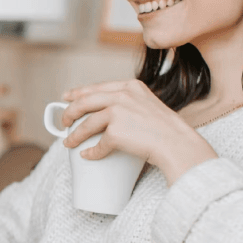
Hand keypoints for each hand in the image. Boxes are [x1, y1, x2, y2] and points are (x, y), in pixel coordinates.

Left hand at [60, 79, 217, 185]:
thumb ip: (130, 103)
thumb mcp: (148, 105)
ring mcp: (118, 112)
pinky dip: (91, 152)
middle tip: (63, 122)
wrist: (178, 144)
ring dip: (74, 135)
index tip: (66, 97)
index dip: (78, 92)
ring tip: (68, 143)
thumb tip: (107, 114)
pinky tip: (87, 155)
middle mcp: (123, 95)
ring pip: (87, 124)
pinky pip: (98, 144)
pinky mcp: (116, 131)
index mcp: (130, 86)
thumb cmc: (167, 130)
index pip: (97, 87)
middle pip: (85, 102)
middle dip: (69, 112)